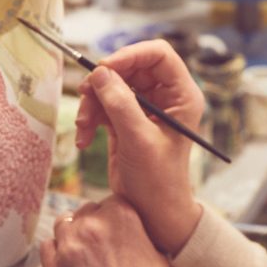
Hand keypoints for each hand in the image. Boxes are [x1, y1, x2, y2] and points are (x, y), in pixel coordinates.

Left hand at [40, 196, 174, 266]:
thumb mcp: (157, 251)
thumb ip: (138, 231)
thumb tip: (131, 228)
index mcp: (122, 214)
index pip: (109, 202)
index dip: (111, 216)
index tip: (113, 229)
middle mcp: (93, 224)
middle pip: (85, 211)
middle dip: (91, 225)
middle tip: (98, 245)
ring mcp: (70, 245)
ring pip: (62, 224)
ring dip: (70, 235)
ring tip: (80, 252)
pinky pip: (46, 247)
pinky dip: (54, 252)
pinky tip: (65, 262)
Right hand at [75, 39, 204, 253]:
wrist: (151, 211)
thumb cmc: (158, 180)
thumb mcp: (139, 139)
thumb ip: (120, 104)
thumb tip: (100, 72)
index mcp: (182, 96)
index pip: (159, 54)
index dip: (130, 54)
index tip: (104, 67)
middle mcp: (166, 97)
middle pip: (131, 67)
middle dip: (105, 81)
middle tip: (85, 94)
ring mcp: (145, 108)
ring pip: (113, 85)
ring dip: (93, 103)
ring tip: (84, 126)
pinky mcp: (126, 120)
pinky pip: (104, 104)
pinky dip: (91, 118)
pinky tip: (85, 139)